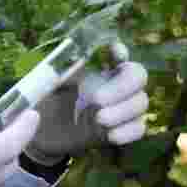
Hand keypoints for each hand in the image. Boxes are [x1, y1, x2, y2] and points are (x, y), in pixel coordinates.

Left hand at [27, 61, 148, 162]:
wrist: (45, 135)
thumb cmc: (47, 103)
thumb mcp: (49, 86)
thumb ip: (60, 74)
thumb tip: (73, 62)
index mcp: (98, 67)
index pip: (118, 52)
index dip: (120, 51)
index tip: (116, 54)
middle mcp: (115, 83)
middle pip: (138, 75)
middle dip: (122, 87)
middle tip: (97, 99)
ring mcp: (123, 106)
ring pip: (141, 102)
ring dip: (122, 111)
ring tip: (99, 119)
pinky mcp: (123, 128)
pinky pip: (139, 128)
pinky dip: (127, 131)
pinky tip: (109, 135)